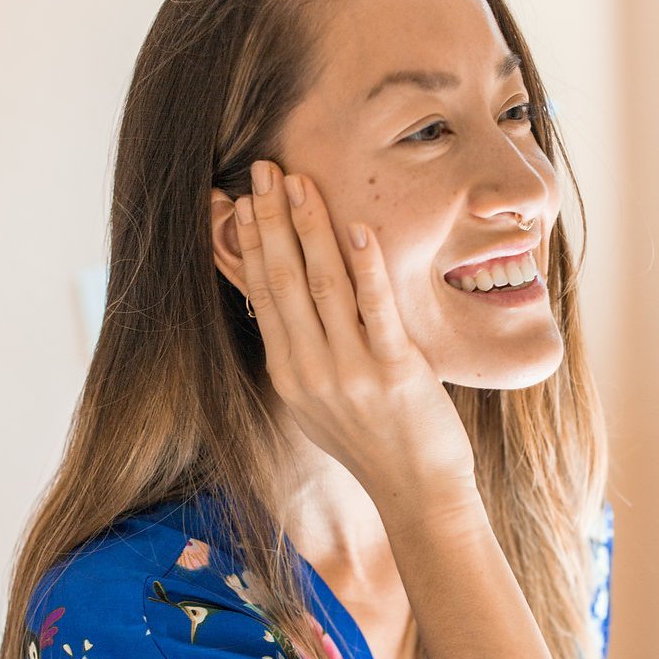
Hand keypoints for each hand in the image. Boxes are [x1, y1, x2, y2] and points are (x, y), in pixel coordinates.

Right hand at [234, 159, 476, 502]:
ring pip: (323, 286)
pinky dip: (366, 265)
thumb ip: (299, 355)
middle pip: (283, 280)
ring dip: (310, 228)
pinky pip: (376, 309)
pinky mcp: (395, 371)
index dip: (251, 243)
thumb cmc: (370, 441)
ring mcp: (351, 372)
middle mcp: (310, 372)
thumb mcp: (317, 402)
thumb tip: (280, 307)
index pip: (261, 295)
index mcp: (288, 375)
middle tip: (263, 169)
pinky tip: (358, 227)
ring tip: (300, 182)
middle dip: (272, 220)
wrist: (415, 489)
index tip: (243, 200)